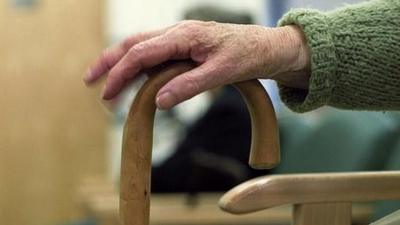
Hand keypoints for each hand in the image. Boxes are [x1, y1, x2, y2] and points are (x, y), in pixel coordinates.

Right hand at [84, 20, 309, 108]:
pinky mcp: (182, 46)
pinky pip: (153, 53)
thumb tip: (159, 101)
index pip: (141, 53)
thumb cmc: (247, 55)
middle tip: (90, 82)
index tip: (107, 93)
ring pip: (140, 47)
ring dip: (119, 63)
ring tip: (105, 83)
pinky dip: (137, 66)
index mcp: (183, 36)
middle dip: (108, 62)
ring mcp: (178, 38)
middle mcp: (176, 33)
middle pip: (132, 44)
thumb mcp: (222, 73)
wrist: (265, 47)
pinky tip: (132, 79)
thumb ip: (190, 85)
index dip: (120, 73)